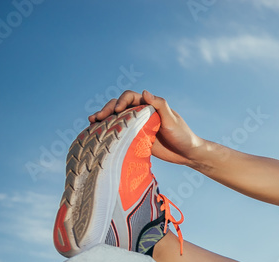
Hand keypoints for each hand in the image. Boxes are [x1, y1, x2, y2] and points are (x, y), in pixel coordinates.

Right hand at [88, 89, 203, 166]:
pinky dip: (109, 132)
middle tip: (98, 117)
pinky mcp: (136, 138)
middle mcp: (141, 113)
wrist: (187, 153)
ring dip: (104, 119)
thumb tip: (144, 92)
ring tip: (92, 122)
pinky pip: (120, 133)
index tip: (117, 110)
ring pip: (117, 119)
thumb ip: (159, 105)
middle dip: (107, 109)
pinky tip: (98, 134)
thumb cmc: (183, 135)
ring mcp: (137, 126)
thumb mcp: (172, 120)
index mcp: (149, 105)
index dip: (121, 101)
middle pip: (119, 107)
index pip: (130, 97)